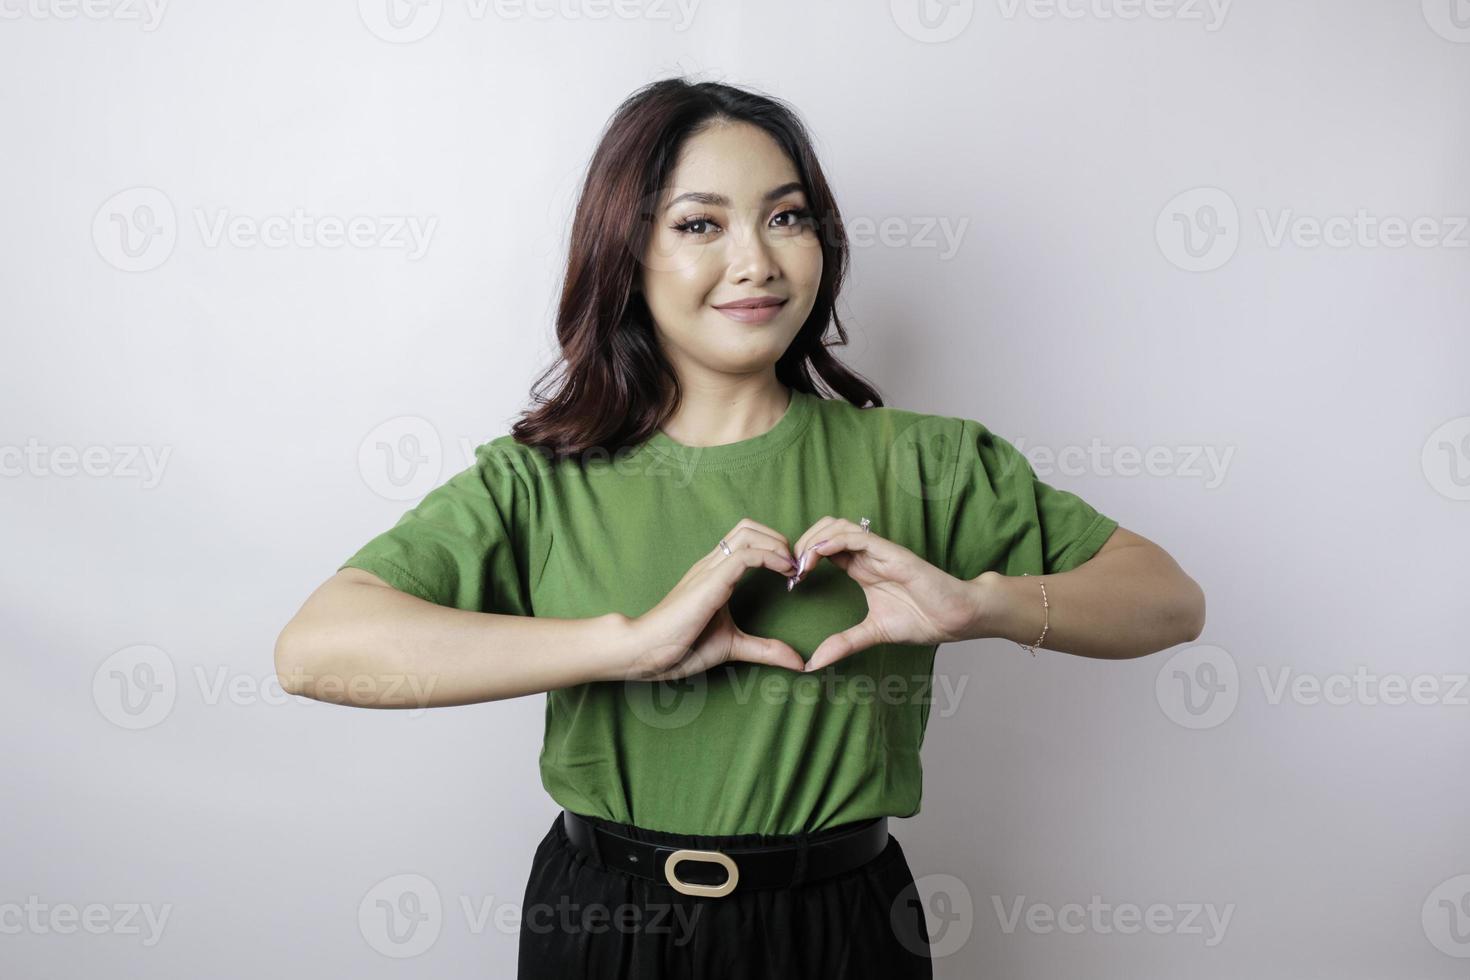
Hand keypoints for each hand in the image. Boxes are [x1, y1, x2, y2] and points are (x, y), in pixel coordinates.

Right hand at [619, 518, 807, 681]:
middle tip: (794, 567)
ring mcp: (709, 570)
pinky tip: (783, 574)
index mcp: (714, 575)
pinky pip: (746, 555)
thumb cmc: (679, 648)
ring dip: (777, 544)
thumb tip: (798, 663)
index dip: (775, 548)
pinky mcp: (710, 582)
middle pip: (748, 527)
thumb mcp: (732, 646)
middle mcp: (711, 565)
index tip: (793, 575)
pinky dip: (771, 557)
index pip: (746, 540)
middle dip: (779, 539)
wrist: (645, 652)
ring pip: (748, 533)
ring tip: (791, 568)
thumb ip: (765, 650)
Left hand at [788, 516, 980, 671]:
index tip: (789, 581)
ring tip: (800, 566)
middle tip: (790, 570)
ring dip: (813, 540)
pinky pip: (857, 536)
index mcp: (860, 567)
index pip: (823, 547)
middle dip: (802, 543)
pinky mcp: (891, 552)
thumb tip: (813, 663)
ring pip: (837, 526)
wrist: (955, 618)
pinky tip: (817, 558)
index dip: (802, 558)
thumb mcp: (872, 633)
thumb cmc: (922, 619)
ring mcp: (879, 551)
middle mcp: (867, 554)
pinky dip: (832, 542)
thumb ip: (843, 643)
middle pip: (825, 529)